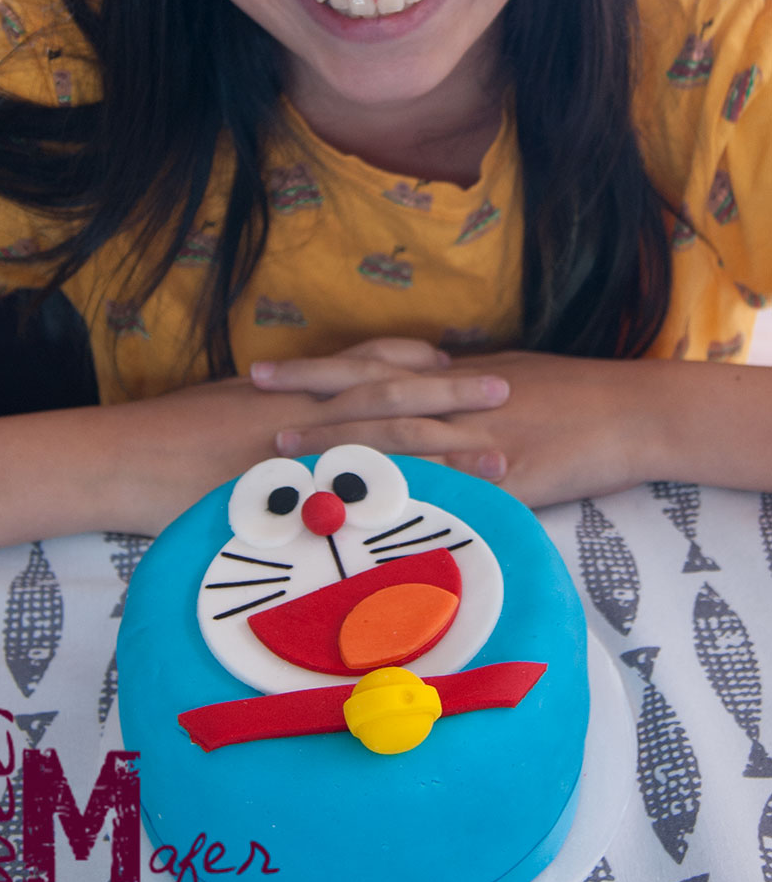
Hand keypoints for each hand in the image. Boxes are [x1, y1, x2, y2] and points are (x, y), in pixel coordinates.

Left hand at [249, 346, 648, 507]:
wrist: (630, 409)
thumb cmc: (570, 394)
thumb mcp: (503, 379)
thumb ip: (452, 391)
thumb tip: (409, 393)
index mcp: (452, 376)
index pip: (371, 368)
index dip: (316, 371)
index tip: (264, 372)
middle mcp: (456, 401)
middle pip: (372, 393)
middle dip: (309, 398)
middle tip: (251, 398)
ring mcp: (480, 439)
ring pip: (401, 437)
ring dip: (344, 445)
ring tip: (290, 454)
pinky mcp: (510, 477)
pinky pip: (455, 489)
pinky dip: (414, 498)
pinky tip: (373, 514)